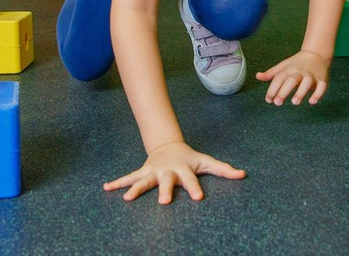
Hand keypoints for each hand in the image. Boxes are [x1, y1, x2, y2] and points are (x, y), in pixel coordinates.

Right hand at [103, 141, 245, 203]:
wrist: (168, 145)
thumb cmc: (189, 158)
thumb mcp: (205, 162)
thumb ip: (223, 169)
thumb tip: (243, 174)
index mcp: (183, 169)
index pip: (191, 180)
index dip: (195, 188)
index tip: (199, 198)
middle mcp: (167, 171)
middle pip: (166, 181)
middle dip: (165, 191)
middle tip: (164, 202)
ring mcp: (153, 171)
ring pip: (144, 181)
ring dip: (135, 189)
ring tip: (127, 199)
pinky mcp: (143, 172)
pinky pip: (129, 178)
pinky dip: (118, 183)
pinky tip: (106, 188)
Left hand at [255, 50, 329, 105]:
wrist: (316, 54)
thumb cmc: (296, 63)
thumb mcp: (283, 66)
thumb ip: (271, 73)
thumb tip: (257, 76)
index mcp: (289, 69)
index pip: (279, 78)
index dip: (273, 89)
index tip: (268, 99)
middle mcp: (300, 72)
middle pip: (291, 80)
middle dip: (284, 91)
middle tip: (277, 102)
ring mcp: (311, 76)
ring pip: (307, 83)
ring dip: (301, 92)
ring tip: (294, 102)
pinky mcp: (322, 80)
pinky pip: (322, 86)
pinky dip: (318, 93)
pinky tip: (312, 101)